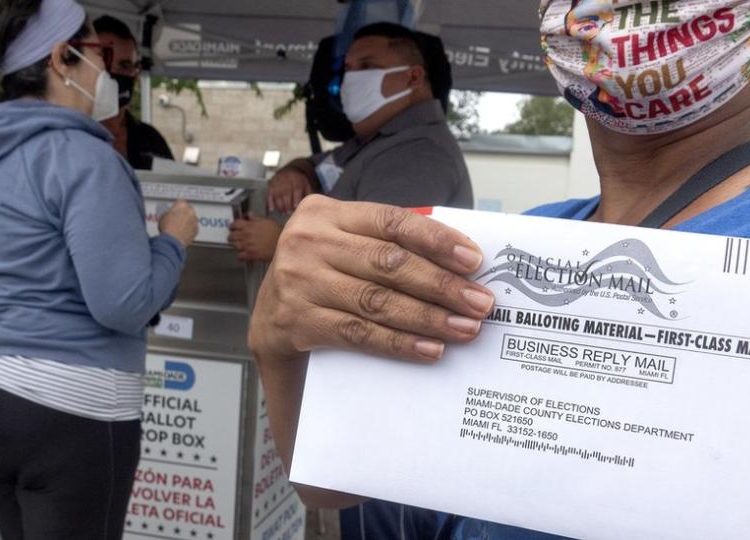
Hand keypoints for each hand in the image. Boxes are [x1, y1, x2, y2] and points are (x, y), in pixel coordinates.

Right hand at [158, 199, 198, 247]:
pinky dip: (190, 229)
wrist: (173, 240)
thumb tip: (168, 213)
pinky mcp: (197, 229)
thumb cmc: (167, 228)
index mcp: (181, 205)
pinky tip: (183, 232)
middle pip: (188, 209)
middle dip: (184, 213)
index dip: (177, 206)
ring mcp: (195, 220)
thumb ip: (168, 212)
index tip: (175, 209)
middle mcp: (190, 211)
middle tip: (177, 218)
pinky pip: (194, 227)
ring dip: (188, 221)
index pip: (180, 202)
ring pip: (192, 218)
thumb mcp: (163, 216)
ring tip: (180, 226)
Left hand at [228, 214, 282, 261]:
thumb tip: (249, 215)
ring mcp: (248, 245)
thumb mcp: (266, 221)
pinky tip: (243, 254)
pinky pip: (239, 256)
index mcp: (249, 225)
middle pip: (231, 236)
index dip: (233, 226)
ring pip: (234, 246)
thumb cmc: (277, 232)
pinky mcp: (251, 255)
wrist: (282, 243)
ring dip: (236, 246)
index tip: (233, 227)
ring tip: (240, 245)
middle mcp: (246, 235)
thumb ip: (255, 218)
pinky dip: (240, 256)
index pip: (234, 224)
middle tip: (235, 237)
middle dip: (232, 236)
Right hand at [249, 195, 494, 364]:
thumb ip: (386, 244)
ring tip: (464, 328)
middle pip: (388, 263)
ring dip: (428, 317)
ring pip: (377, 301)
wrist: (269, 320)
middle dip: (442, 284)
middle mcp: (307, 241)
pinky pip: (359, 334)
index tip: (474, 260)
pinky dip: (399, 343)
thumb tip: (459, 262)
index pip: (391, 221)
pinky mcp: (296, 321)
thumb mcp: (344, 246)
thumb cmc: (322, 276)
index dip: (437, 240)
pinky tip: (430, 348)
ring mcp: (298, 282)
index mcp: (325, 212)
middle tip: (480, 302)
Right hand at [267, 166, 313, 213]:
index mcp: (297, 181)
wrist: (290, 170)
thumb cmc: (300, 182)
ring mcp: (278, 183)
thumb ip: (309, 194)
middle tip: (289, 212)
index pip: (296, 190)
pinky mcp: (271, 185)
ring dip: (279, 206)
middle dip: (287, 206)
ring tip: (283, 212)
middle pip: (286, 195)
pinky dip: (270, 203)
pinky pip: (269, 195)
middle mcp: (287, 181)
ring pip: (277, 197)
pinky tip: (272, 209)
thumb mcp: (306, 185)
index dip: (295, 200)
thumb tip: (311, 204)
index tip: (295, 207)